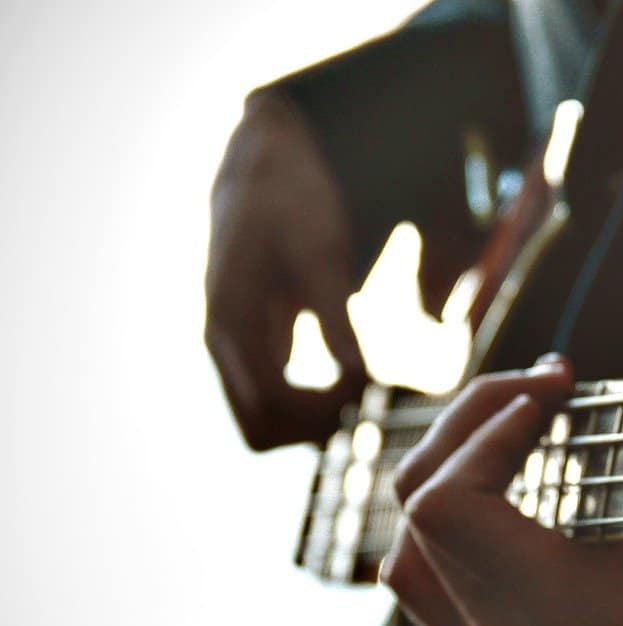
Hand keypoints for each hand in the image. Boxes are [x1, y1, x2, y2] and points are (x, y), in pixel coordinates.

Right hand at [205, 90, 365, 449]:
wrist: (264, 164)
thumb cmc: (293, 200)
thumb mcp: (321, 252)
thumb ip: (335, 317)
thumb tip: (359, 377)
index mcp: (231, 325)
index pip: (270, 410)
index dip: (324, 409)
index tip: (367, 378)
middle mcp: (223, 344)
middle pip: (261, 430)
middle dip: (317, 422)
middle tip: (366, 386)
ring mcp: (234, 347)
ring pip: (265, 421)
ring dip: (315, 416)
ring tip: (362, 379)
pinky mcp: (253, 343)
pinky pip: (275, 398)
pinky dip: (312, 400)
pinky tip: (352, 372)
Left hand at [381, 302, 622, 625]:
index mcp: (560, 610)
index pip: (445, 506)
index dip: (485, 427)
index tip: (554, 391)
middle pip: (419, 510)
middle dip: (473, 423)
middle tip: (548, 384)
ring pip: (406, 548)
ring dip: (452, 468)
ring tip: (520, 425)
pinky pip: (423, 578)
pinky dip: (446, 519)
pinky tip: (503, 475)